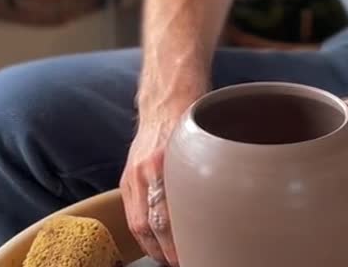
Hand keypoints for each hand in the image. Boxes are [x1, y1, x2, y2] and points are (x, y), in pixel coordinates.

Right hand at [120, 101, 191, 265]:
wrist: (167, 98)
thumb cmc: (192, 120)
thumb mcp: (204, 146)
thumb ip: (204, 177)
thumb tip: (220, 208)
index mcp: (164, 164)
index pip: (164, 218)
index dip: (175, 244)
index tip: (190, 256)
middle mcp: (144, 171)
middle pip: (149, 226)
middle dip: (164, 252)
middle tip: (183, 262)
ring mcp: (132, 175)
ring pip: (137, 223)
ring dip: (152, 246)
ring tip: (170, 259)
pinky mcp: (127, 177)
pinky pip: (132, 212)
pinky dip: (143, 232)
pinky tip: (156, 242)